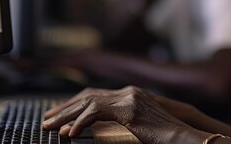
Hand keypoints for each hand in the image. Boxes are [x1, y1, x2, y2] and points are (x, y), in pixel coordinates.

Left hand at [43, 86, 195, 142]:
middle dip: (65, 108)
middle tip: (47, 120)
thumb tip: (95, 129)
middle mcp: (129, 92)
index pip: (95, 94)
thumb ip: (119, 122)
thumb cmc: (165, 137)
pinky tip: (71, 134)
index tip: (57, 117)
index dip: (74, 105)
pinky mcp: (130, 109)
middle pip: (88, 95)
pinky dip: (81, 122)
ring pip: (88, 101)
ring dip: (67, 115)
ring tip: (51, 127)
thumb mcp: (138, 128)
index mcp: (131, 95)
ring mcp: (130, 98)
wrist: (184, 138)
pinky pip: (98, 112)